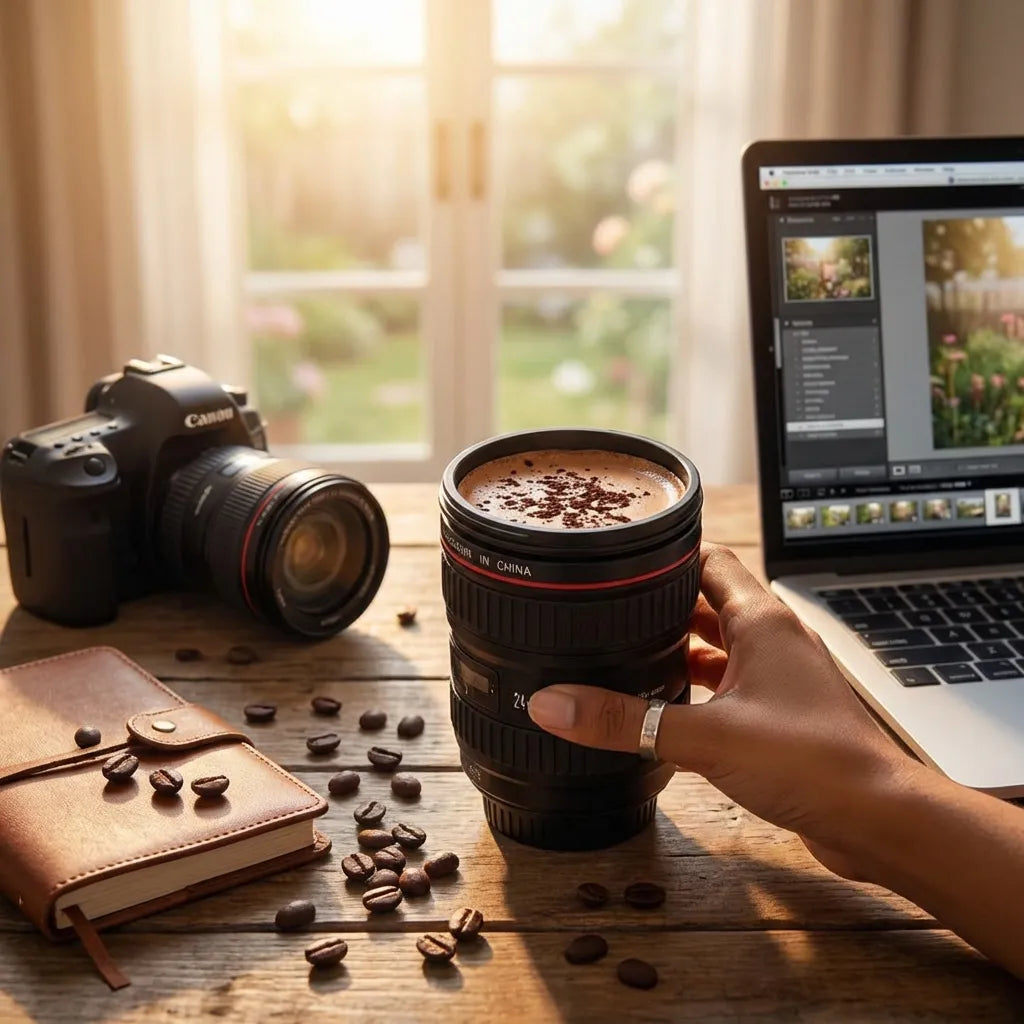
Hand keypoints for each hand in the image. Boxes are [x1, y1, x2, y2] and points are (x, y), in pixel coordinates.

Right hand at [527, 543, 917, 880]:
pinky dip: (698, 688)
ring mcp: (781, 676)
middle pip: (709, 601)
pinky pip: (731, 684)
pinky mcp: (782, 713)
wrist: (878, 819)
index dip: (665, 554)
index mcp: (761, 620)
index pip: (708, 559)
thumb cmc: (813, 762)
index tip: (621, 556)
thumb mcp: (704, 737)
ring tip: (628, 655)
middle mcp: (774, 639)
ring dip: (679, 649)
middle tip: (610, 610)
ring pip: (720, 645)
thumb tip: (553, 705)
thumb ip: (624, 721)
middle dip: (661, 605)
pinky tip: (667, 707)